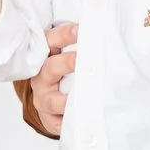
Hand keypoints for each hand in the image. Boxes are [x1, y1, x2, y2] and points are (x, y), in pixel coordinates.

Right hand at [28, 22, 76, 136]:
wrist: (53, 103)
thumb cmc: (66, 73)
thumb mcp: (70, 54)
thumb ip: (84, 42)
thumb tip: (108, 27)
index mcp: (46, 55)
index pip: (51, 40)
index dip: (64, 34)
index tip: (80, 29)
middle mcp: (41, 76)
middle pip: (50, 68)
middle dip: (66, 63)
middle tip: (82, 60)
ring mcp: (44, 98)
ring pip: (52, 99)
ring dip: (67, 99)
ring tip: (85, 98)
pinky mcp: (49, 118)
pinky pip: (58, 122)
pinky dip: (69, 122)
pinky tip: (83, 121)